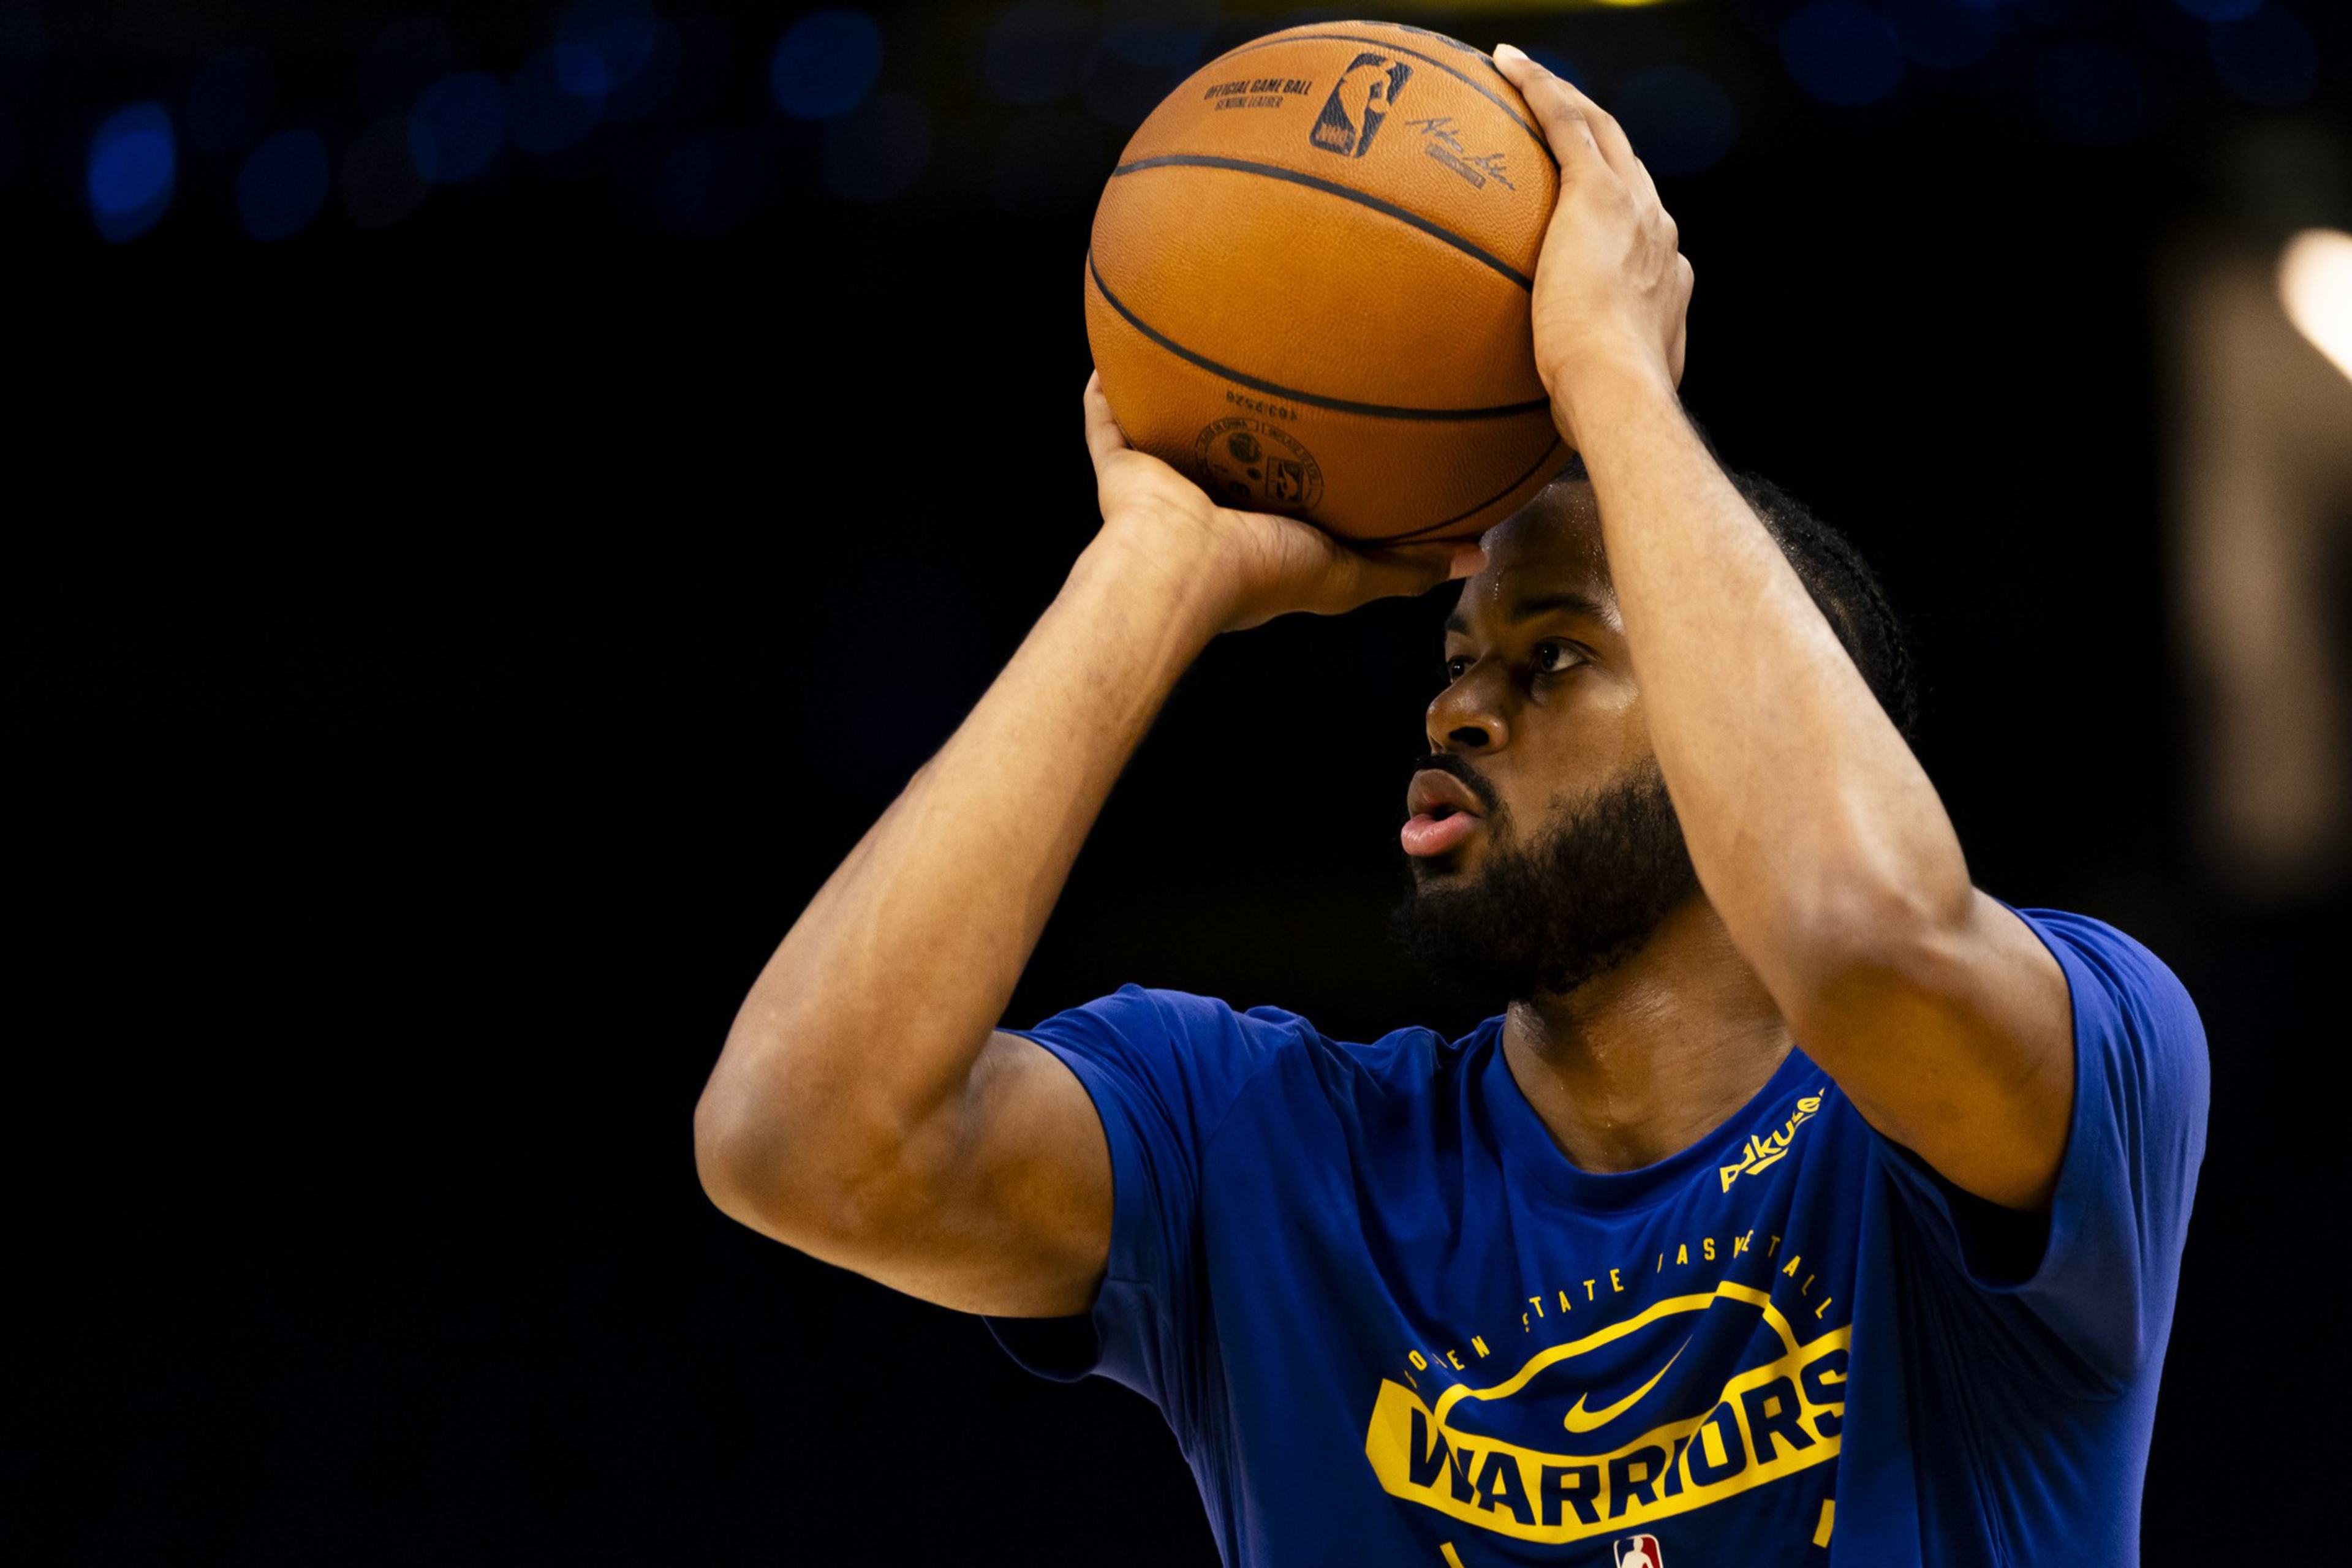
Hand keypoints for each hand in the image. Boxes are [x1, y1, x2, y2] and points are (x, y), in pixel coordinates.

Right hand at [1079, 372, 1482, 633]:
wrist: (1181, 568)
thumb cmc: (1261, 574)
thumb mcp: (1351, 572)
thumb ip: (1407, 563)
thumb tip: (1479, 553)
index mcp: (1261, 526)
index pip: (1292, 481)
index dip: (1313, 452)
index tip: (1339, 415)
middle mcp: (1212, 502)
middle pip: (1233, 445)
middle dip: (1250, 409)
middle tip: (1274, 359)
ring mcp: (1164, 484)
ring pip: (1174, 428)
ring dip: (1183, 392)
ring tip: (1202, 339)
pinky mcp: (1122, 468)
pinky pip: (1109, 420)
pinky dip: (1108, 392)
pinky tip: (1117, 352)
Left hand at [1490, 46, 1691, 449]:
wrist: (1619, 393)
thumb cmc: (1602, 414)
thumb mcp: (1595, 399)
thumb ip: (1579, 392)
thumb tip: (1550, 422)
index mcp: (1666, 279)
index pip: (1640, 228)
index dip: (1618, 207)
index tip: (1590, 206)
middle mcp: (1660, 234)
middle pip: (1628, 165)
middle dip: (1597, 138)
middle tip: (1559, 119)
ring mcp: (1635, 209)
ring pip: (1602, 133)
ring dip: (1567, 101)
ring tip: (1526, 79)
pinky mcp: (1600, 194)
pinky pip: (1567, 123)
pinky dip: (1540, 89)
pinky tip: (1506, 66)